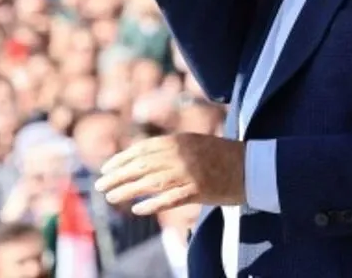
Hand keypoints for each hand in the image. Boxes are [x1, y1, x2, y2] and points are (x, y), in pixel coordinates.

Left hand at [96, 132, 243, 215]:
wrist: (251, 166)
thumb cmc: (223, 155)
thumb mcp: (194, 143)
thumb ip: (172, 148)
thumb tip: (145, 158)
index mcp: (178, 141)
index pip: (141, 149)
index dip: (121, 159)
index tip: (106, 168)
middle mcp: (179, 155)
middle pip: (140, 166)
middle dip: (117, 175)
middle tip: (99, 184)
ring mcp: (187, 173)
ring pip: (149, 183)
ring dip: (127, 190)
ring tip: (111, 197)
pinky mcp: (197, 191)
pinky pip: (168, 200)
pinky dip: (151, 205)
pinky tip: (136, 210)